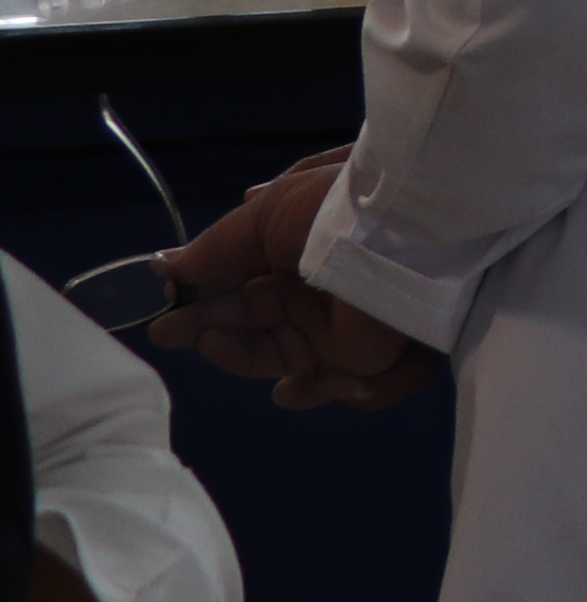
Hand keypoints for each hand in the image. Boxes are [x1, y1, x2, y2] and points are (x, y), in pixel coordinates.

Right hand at [141, 156, 434, 413]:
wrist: (406, 232)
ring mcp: (345, 325)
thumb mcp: (267, 213)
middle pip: (256, 324)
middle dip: (210, 331)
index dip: (204, 297)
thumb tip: (166, 266)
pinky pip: (343, 387)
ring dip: (247, 359)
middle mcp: (320, 290)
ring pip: (287, 358)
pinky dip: (319, 390)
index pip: (244, 284)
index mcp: (298, 250)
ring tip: (218, 345)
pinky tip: (293, 388)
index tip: (168, 304)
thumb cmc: (334, 211)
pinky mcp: (372, 357)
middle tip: (168, 332)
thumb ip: (217, 248)